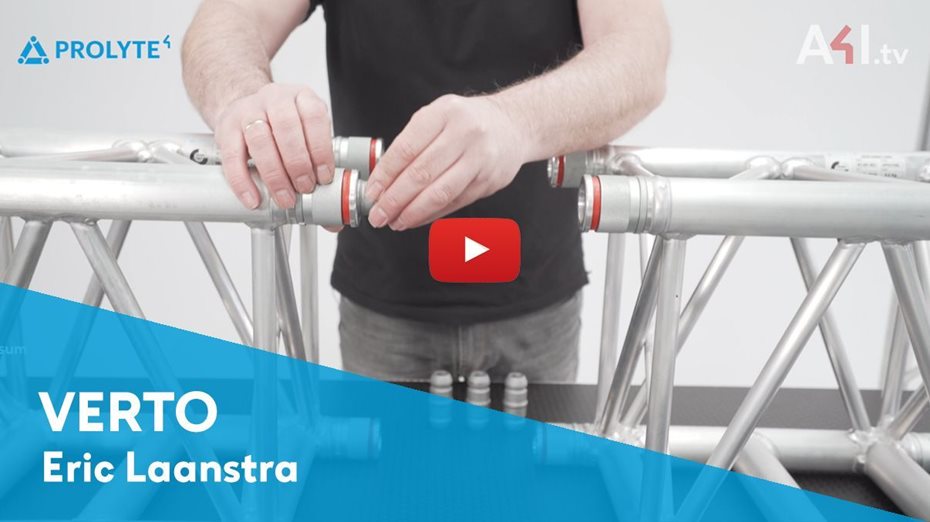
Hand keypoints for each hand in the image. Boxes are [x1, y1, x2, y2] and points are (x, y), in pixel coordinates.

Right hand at [214, 83, 335, 208]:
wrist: (247, 113)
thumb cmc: (282, 129)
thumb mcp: (307, 135)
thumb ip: (319, 165)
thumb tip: (331, 209)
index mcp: (302, 98)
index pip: (314, 118)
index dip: (321, 150)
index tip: (324, 177)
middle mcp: (275, 99)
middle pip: (286, 128)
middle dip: (298, 164)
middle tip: (304, 188)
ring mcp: (248, 110)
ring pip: (260, 139)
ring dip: (275, 174)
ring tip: (284, 197)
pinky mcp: (226, 127)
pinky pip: (232, 156)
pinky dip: (243, 182)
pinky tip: (253, 198)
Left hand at [365, 94, 527, 229]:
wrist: (513, 125)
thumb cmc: (467, 122)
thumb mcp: (437, 117)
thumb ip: (412, 144)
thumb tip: (382, 181)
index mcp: (444, 113)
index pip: (406, 149)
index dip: (385, 175)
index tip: (371, 193)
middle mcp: (465, 134)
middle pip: (421, 174)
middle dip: (394, 199)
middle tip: (378, 214)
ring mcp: (479, 159)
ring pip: (439, 193)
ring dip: (412, 212)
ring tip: (395, 221)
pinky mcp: (488, 181)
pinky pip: (454, 202)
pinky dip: (431, 214)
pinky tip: (416, 218)